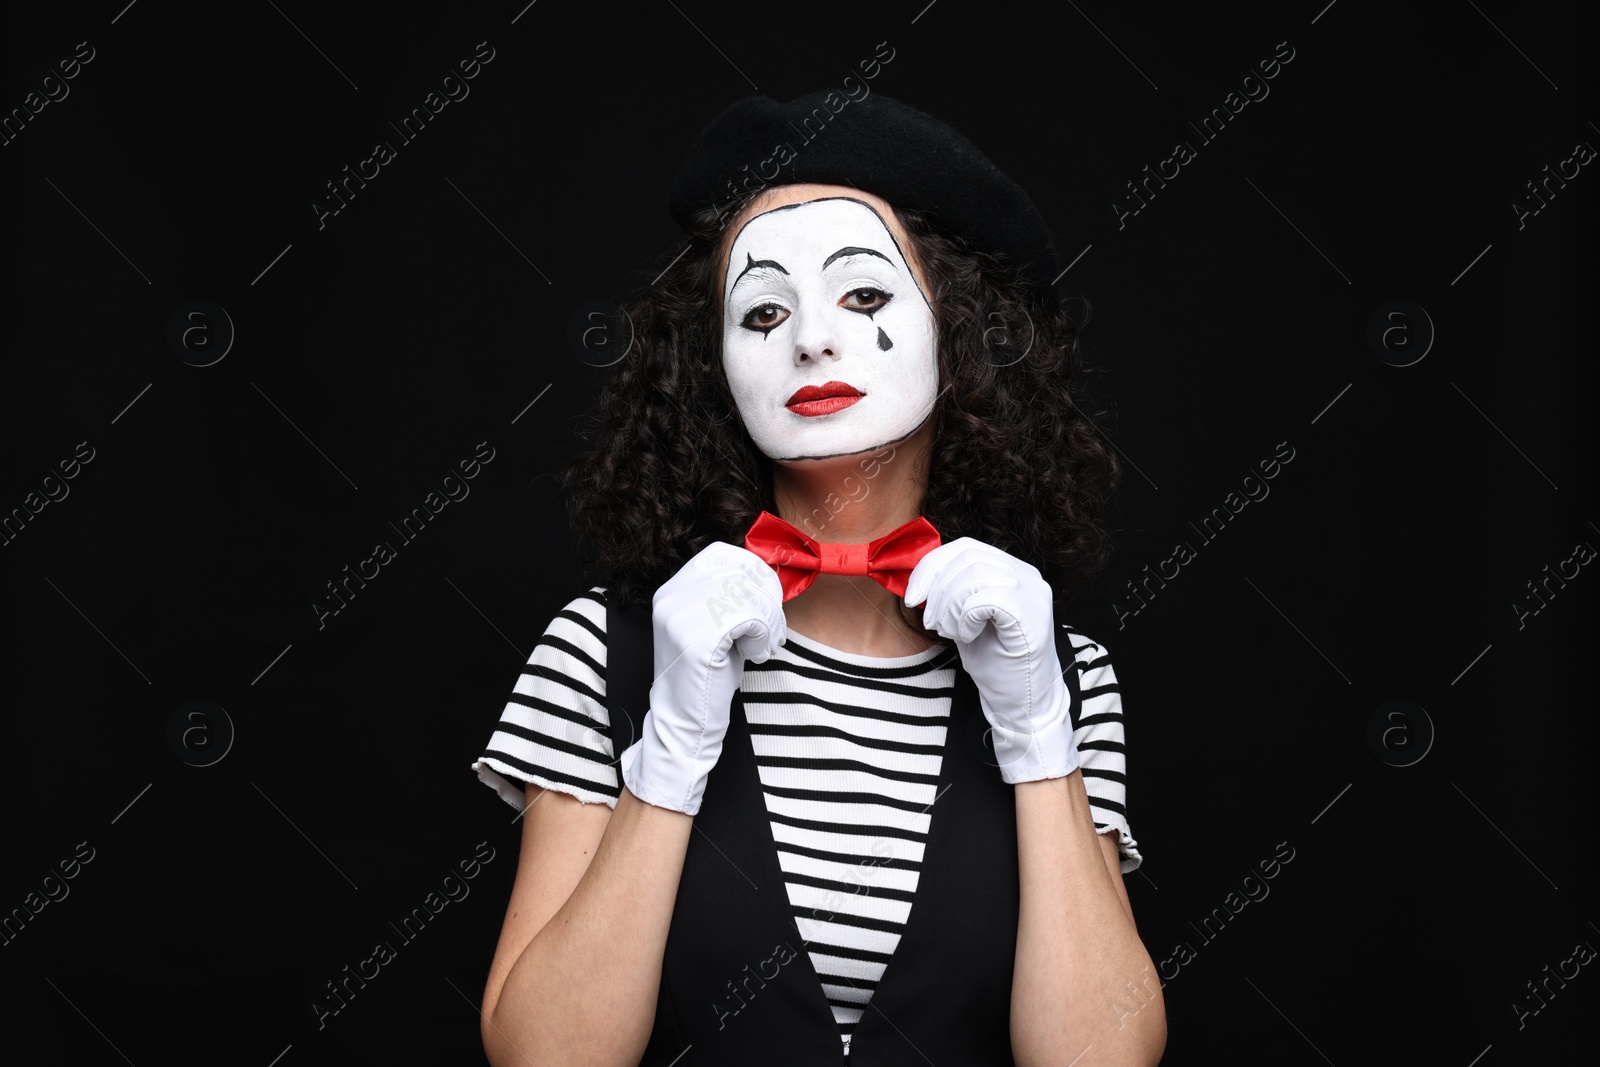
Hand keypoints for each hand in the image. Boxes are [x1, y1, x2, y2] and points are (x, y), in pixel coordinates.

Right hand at [620, 541, 786, 813]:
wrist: (685, 723)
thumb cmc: (707, 676)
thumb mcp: (713, 624)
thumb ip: (729, 595)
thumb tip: (766, 571)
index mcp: (671, 590)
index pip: (723, 554)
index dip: (754, 573)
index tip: (764, 602)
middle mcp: (671, 597)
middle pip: (742, 572)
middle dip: (767, 601)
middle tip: (769, 632)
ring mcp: (680, 616)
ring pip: (749, 594)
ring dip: (768, 621)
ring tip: (759, 645)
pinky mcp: (697, 639)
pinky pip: (750, 619)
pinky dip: (762, 637)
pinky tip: (753, 655)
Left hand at [904, 538, 1078, 783]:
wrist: (1021, 703)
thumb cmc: (996, 662)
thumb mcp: (967, 617)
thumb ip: (954, 591)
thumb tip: (922, 574)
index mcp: (1013, 571)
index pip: (965, 548)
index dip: (932, 567)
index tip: (912, 596)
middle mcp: (1027, 576)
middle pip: (968, 557)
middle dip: (936, 587)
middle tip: (931, 621)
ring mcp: (1033, 594)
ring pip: (975, 575)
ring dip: (949, 605)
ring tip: (948, 630)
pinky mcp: (1031, 616)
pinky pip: (986, 599)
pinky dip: (966, 617)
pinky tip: (967, 636)